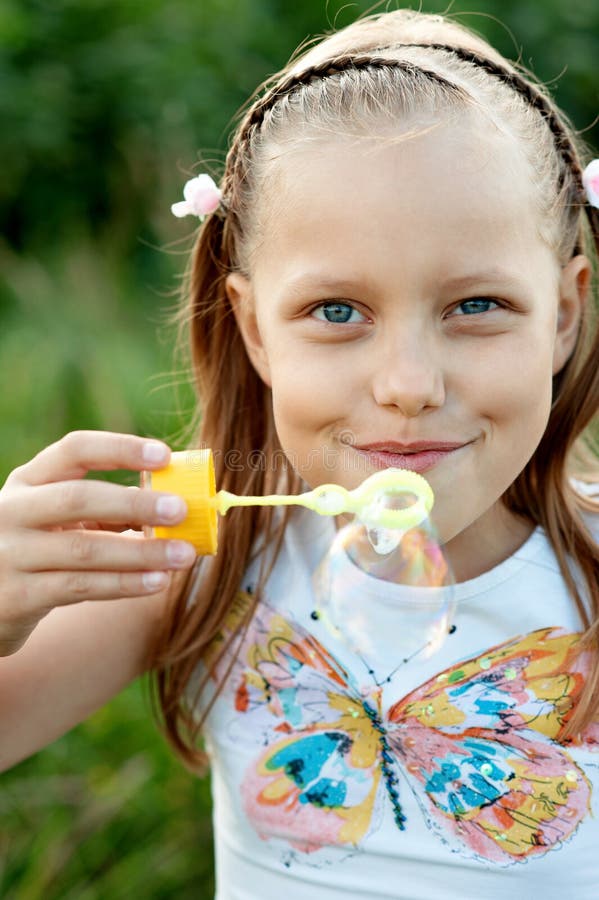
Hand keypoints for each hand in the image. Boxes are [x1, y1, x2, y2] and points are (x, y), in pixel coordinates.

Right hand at [0, 431, 195, 655]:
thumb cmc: (35, 552)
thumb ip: (102, 510)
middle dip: (135, 503)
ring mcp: (10, 555)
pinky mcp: (17, 596)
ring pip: (85, 549)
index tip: (165, 455)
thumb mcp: (54, 519)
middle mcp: (11, 511)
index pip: (74, 450)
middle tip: (182, 509)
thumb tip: (170, 505)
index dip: (120, 448)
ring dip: (141, 553)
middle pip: (78, 498)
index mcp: (27, 481)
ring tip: (184, 554)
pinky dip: (124, 584)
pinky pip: (80, 587)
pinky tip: (158, 582)